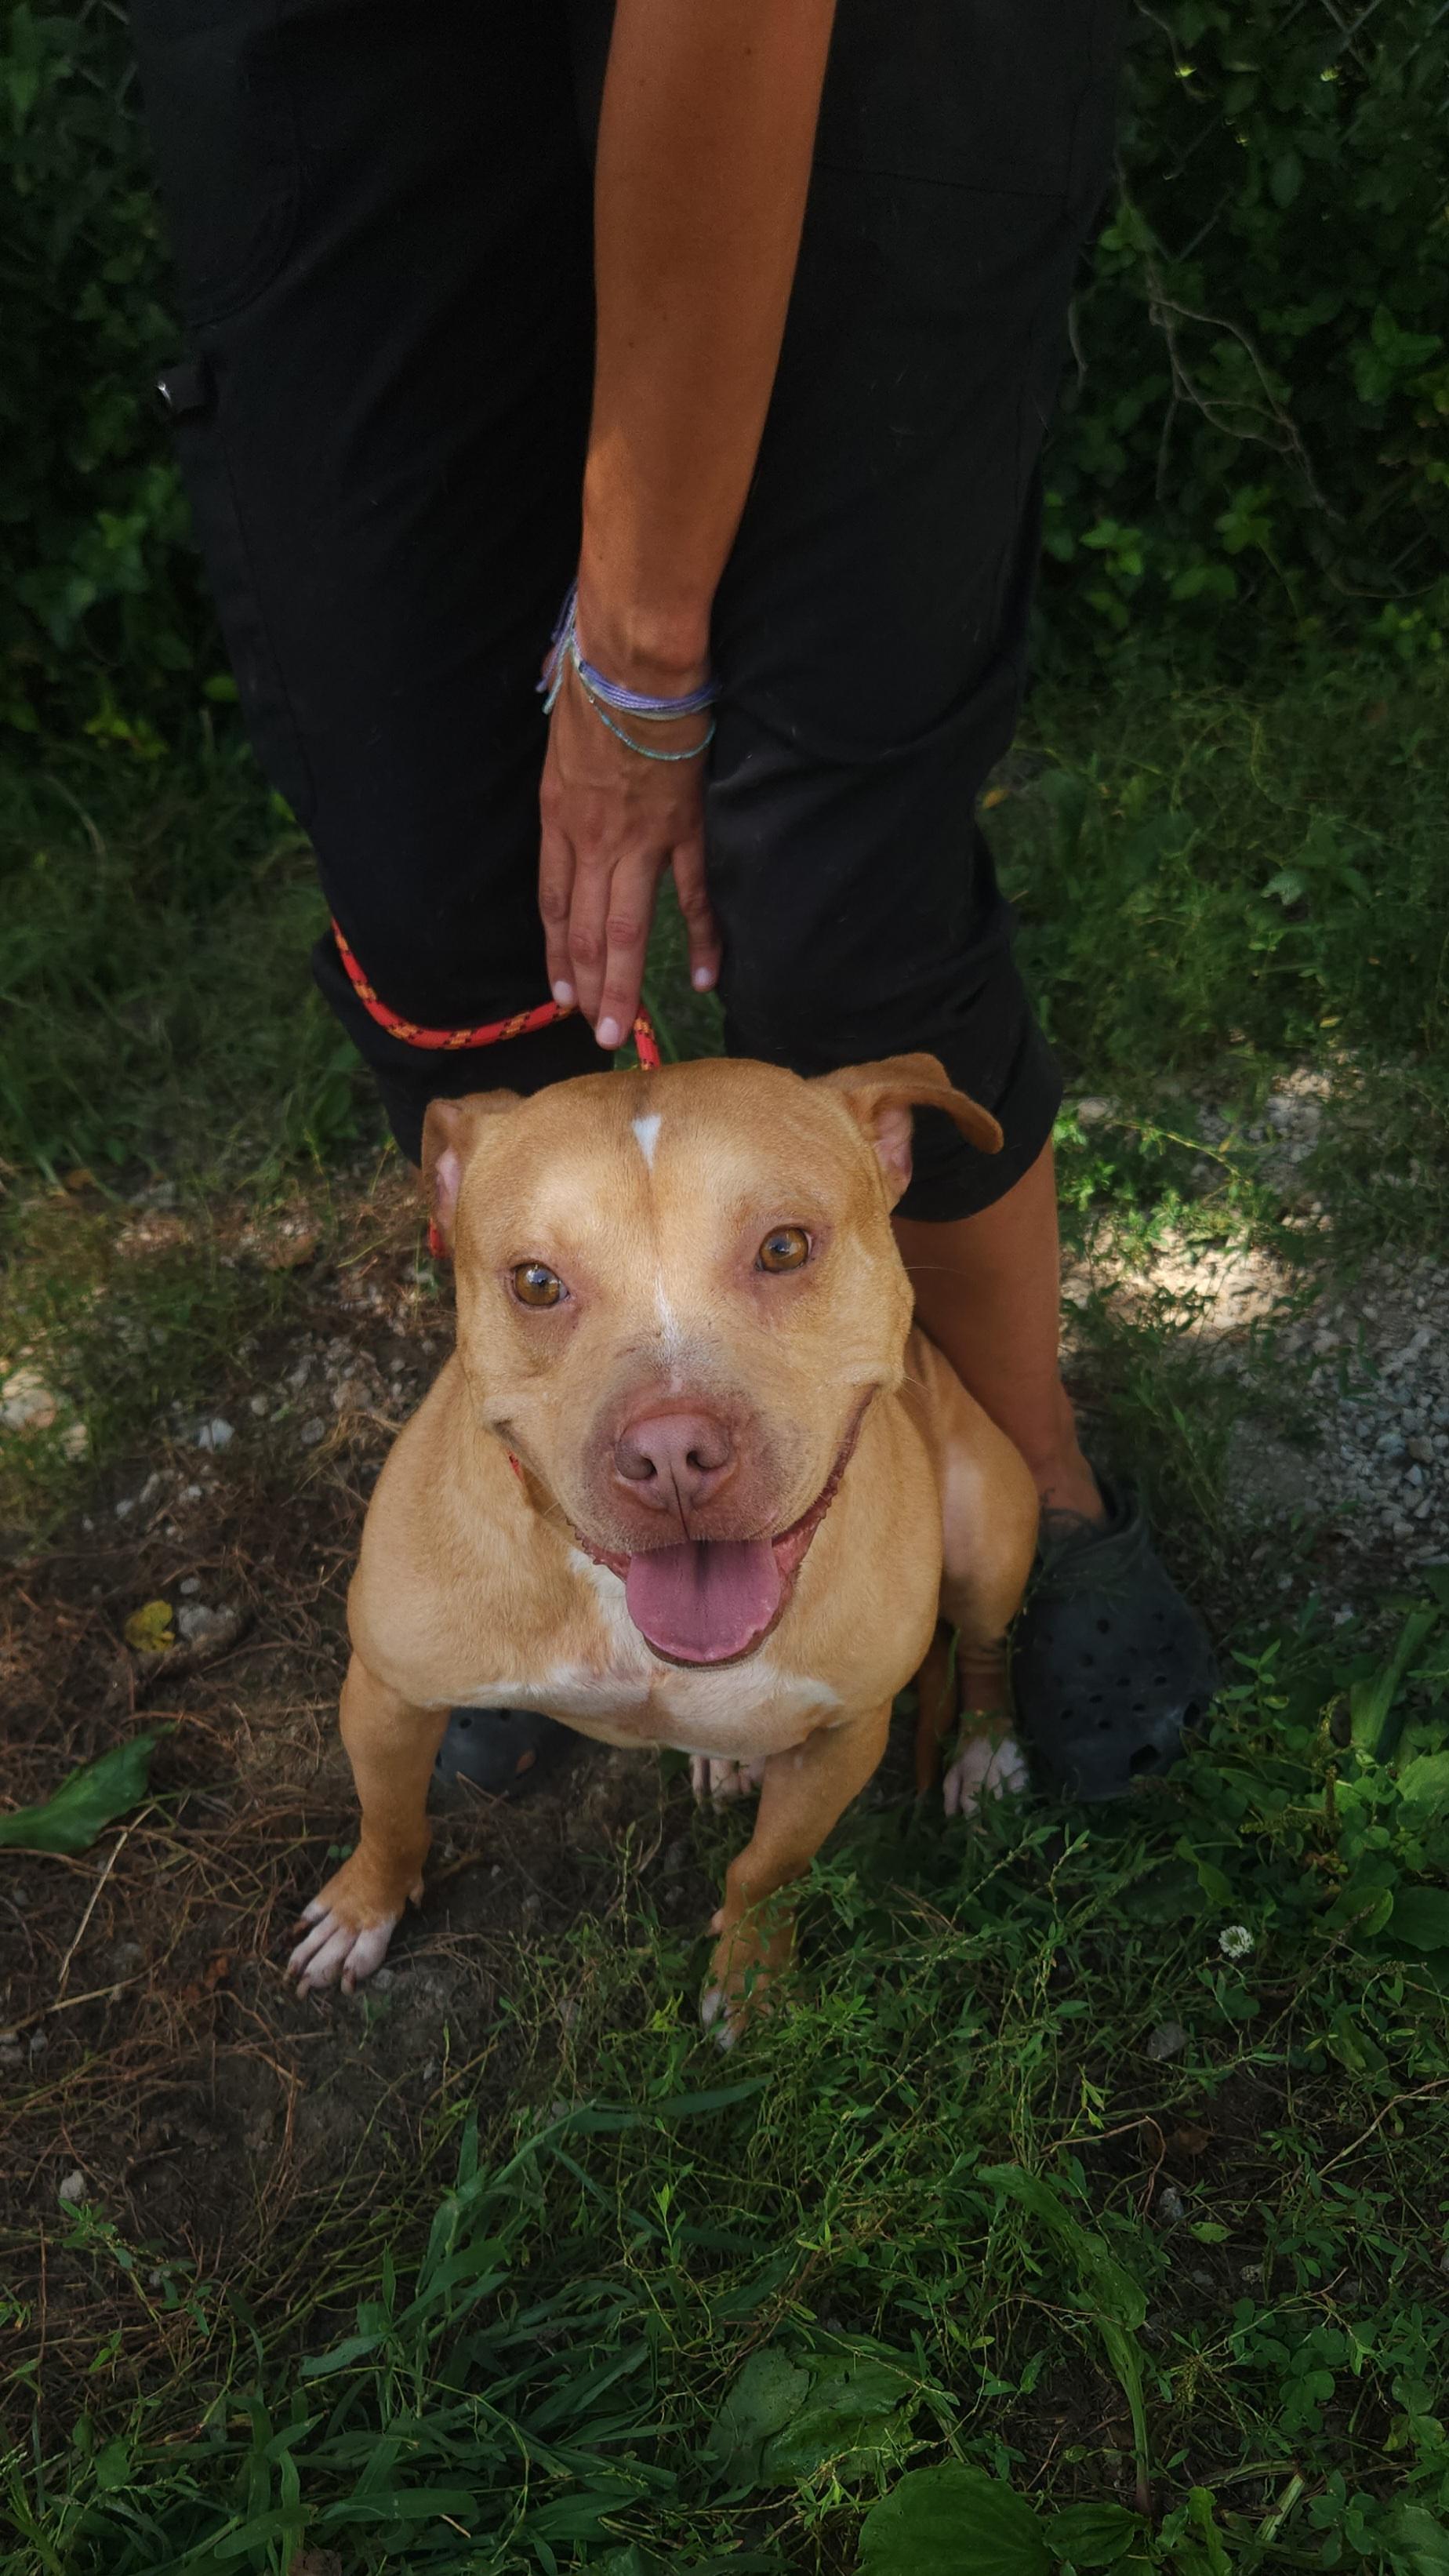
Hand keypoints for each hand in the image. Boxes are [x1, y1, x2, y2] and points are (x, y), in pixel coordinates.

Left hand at [538, 628, 720, 1051]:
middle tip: (597, 1036)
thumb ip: (565, 758)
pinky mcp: (683, 830)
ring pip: (624, 929)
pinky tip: (703, 979)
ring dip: (622, 985)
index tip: (560, 993)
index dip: (556, 954)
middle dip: (588, 988)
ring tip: (622, 1030)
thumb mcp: (559, 727)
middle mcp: (591, 842)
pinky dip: (700, 940)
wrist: (635, 666)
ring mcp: (638, 842)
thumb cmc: (596, 681)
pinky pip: (692, 895)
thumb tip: (562, 738)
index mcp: (558, 817)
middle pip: (583, 930)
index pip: (552, 903)